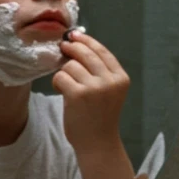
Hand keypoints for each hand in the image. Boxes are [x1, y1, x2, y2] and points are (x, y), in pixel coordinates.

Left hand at [52, 31, 129, 155]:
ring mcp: (95, 88)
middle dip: (71, 48)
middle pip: (85, 53)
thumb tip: (76, 44)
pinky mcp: (77, 95)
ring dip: (64, 72)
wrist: (97, 143)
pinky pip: (60, 76)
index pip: (102, 51)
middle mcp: (110, 81)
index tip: (74, 35)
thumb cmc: (100, 116)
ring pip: (70, 65)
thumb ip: (99, 70)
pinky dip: (57, 82)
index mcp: (121, 78)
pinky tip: (61, 91)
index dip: (87, 41)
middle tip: (62, 47)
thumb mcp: (108, 90)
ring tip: (67, 85)